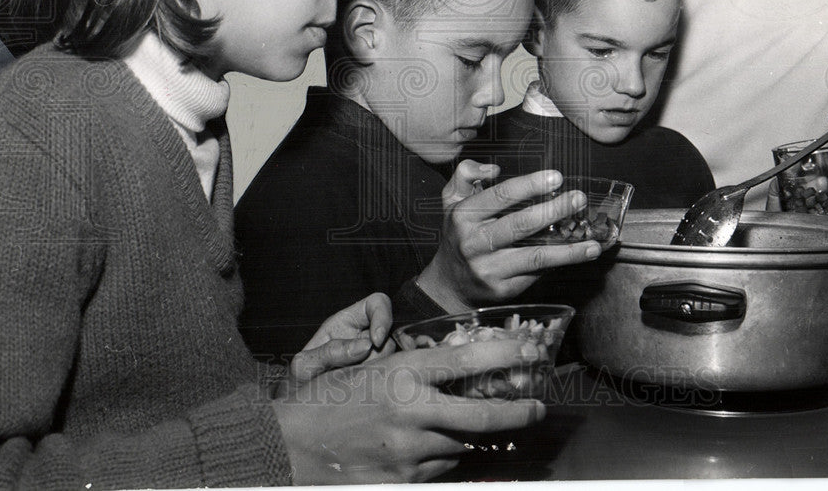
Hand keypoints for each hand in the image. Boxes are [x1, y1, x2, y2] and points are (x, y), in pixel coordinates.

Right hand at [272, 336, 547, 483]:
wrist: (289, 447)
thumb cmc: (326, 400)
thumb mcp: (367, 368)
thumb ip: (409, 366)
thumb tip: (454, 362)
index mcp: (401, 375)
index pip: (466, 359)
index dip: (505, 353)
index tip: (532, 350)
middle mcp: (411, 413)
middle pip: (483, 416)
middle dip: (519, 411)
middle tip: (537, 407)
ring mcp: (409, 453)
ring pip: (462, 446)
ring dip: (470, 437)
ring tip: (468, 427)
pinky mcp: (403, 481)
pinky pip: (440, 469)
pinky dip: (444, 458)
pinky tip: (430, 448)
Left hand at [283, 293, 393, 386]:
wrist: (300, 416)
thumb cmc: (298, 385)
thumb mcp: (305, 365)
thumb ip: (330, 352)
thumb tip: (366, 347)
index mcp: (346, 323)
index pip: (377, 304)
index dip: (383, 316)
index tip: (376, 341)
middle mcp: (364, 339)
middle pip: (389, 337)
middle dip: (377, 356)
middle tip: (357, 373)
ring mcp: (374, 362)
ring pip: (392, 360)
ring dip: (375, 374)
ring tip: (351, 387)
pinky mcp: (379, 382)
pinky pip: (391, 380)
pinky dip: (380, 387)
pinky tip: (362, 394)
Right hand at [416, 162, 602, 311]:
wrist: (448, 283)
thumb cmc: (458, 234)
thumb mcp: (451, 200)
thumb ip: (466, 174)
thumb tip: (494, 169)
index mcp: (464, 216)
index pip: (500, 196)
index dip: (530, 185)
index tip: (556, 177)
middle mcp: (475, 243)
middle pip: (520, 225)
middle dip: (553, 211)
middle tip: (578, 199)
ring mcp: (489, 268)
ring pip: (534, 256)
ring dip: (567, 250)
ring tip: (592, 243)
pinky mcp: (502, 288)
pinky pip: (535, 273)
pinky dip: (560, 264)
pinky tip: (579, 256)